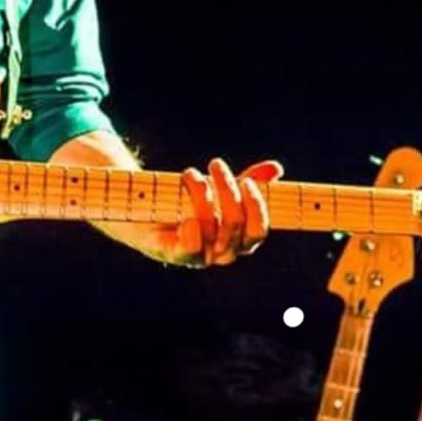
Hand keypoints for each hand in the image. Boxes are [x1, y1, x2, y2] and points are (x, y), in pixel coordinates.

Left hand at [151, 157, 282, 266]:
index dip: (256, 208)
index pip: (258, 231)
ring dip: (201, 193)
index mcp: (239, 239)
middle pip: (235, 223)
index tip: (247, 181)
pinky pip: (190, 250)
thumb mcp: (220, 189)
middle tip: (214, 164)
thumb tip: (276, 168)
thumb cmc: (189, 201)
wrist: (145, 208)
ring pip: (211, 227)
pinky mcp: (173, 254)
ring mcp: (199, 256)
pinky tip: (186, 215)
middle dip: (226, 189)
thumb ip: (249, 181)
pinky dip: (191, 232)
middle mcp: (222, 251)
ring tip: (190, 173)